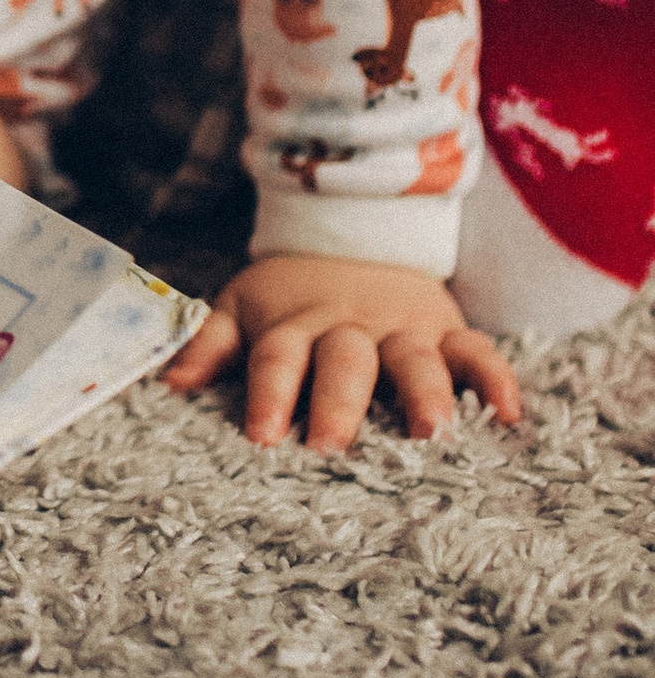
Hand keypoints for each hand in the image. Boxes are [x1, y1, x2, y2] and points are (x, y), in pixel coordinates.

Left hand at [164, 254, 522, 453]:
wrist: (355, 232)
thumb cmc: (290, 293)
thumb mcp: (241, 306)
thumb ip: (208, 343)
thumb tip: (167, 383)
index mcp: (294, 324)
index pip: (275, 358)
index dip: (267, 394)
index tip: (259, 436)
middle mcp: (348, 327)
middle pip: (342, 362)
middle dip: (336, 403)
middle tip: (331, 446)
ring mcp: (401, 328)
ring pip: (413, 359)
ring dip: (423, 393)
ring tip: (431, 433)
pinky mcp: (446, 329)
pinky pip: (477, 352)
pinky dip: (496, 379)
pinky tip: (510, 415)